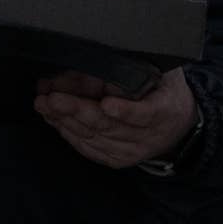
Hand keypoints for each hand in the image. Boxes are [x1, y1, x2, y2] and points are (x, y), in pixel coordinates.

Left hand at [34, 67, 196, 169]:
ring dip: (64, 119)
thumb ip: (139, 68)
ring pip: (94, 136)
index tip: (106, 103)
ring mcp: (132, 150)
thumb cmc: (165, 90)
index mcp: (165, 109)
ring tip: (44, 104)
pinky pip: (89, 147)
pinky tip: (53, 119)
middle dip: (76, 109)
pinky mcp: (117, 158)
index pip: (146, 112)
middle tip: (52, 98)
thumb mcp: (162, 72)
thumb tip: (104, 65)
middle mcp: (148, 135)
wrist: (178, 123)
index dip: (126, 110)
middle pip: (109, 124)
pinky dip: (68, 132)